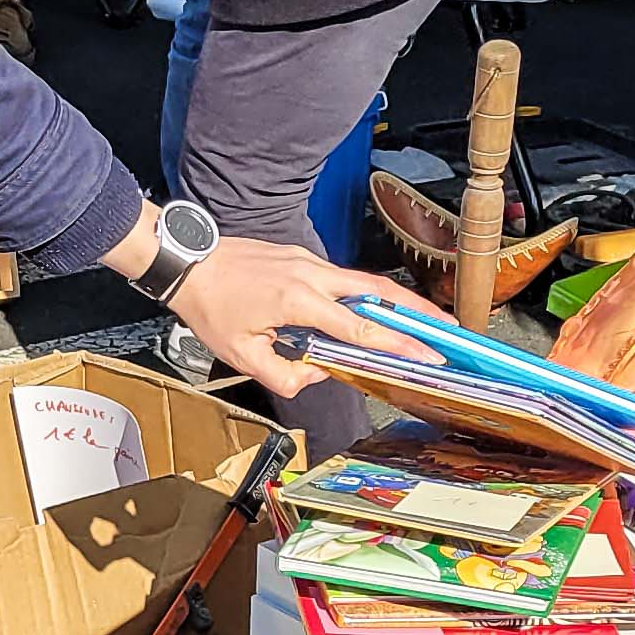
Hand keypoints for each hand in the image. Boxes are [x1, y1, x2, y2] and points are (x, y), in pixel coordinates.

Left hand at [168, 238, 447, 397]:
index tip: (429, 354)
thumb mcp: (241, 354)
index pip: (361, 327)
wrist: (185, 261)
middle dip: (418, 312)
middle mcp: (312, 275)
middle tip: (449, 330)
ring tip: (421, 321)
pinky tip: (374, 312)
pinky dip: (366, 295)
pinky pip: (343, 279)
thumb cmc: (209, 306)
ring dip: (396, 302)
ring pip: (364, 282)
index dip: (400, 344)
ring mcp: (308, 262)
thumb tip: (316, 375)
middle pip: (379, 293)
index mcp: (300, 301)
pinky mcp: (301, 259)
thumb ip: (284, 373)